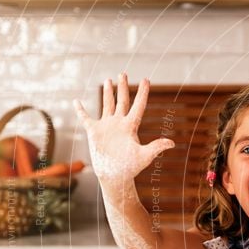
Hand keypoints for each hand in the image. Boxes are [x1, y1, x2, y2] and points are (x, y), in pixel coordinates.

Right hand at [74, 73, 174, 187]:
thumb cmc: (130, 168)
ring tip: (109, 80)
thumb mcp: (144, 156)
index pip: (138, 106)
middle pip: (122, 101)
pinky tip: (76, 102)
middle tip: (124, 73)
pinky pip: (86, 118)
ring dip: (107, 93)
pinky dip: (81, 110)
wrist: (114, 176)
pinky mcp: (94, 132)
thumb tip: (172, 143)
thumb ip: (156, 147)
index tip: (146, 79)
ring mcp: (107, 126)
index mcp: (131, 126)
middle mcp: (119, 123)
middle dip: (123, 87)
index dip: (143, 93)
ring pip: (107, 105)